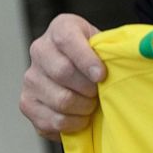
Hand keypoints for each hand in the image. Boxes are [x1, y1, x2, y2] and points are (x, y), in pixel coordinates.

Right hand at [19, 14, 105, 140]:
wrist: (81, 73)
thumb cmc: (98, 58)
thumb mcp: (105, 44)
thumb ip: (111, 49)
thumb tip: (125, 58)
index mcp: (60, 28)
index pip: (67, 40)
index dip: (86, 59)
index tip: (101, 75)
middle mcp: (40, 50)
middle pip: (63, 72)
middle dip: (88, 88)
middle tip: (99, 93)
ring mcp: (30, 78)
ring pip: (60, 100)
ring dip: (83, 108)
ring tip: (92, 105)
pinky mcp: (27, 103)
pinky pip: (51, 120)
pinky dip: (72, 124)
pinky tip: (81, 118)